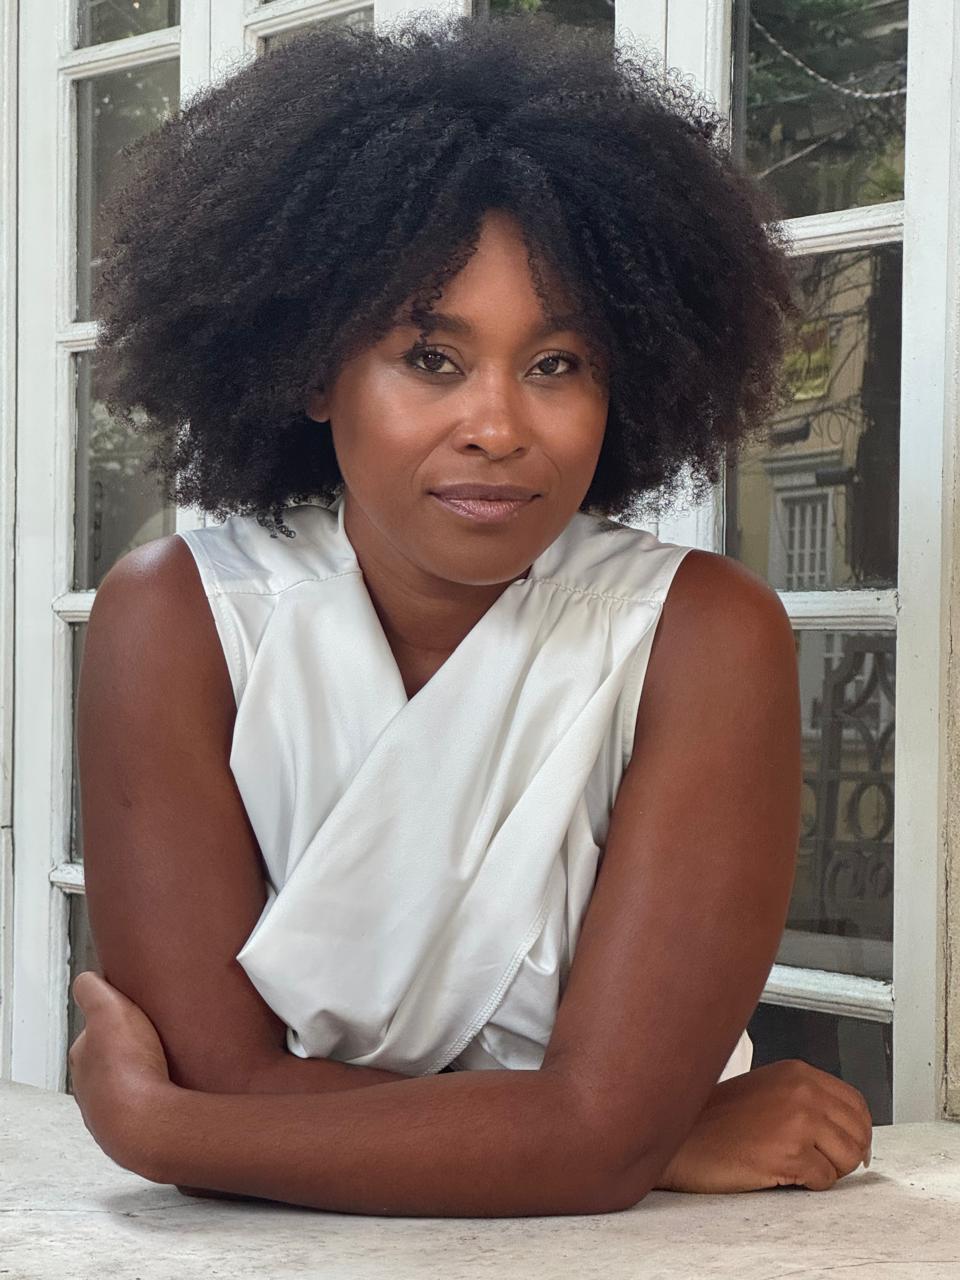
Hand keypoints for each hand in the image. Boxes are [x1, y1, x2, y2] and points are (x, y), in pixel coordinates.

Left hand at [69, 970, 172, 1177]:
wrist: (149, 1125)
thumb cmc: (128, 1070)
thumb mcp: (109, 1010)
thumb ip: (93, 990)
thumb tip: (87, 979)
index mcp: (82, 1058)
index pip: (93, 1031)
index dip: (113, 1018)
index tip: (132, 1012)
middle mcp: (90, 1091)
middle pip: (111, 1061)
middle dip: (131, 1049)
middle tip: (157, 1036)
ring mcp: (112, 1116)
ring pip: (129, 1087)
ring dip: (145, 1075)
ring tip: (170, 1062)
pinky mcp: (136, 1133)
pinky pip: (148, 1109)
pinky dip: (157, 1098)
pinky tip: (173, 1089)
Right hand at [656, 1059, 872, 1192]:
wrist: (682, 1139)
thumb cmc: (715, 1119)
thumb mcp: (766, 1091)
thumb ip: (805, 1099)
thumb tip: (849, 1129)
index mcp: (797, 1072)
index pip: (856, 1103)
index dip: (857, 1131)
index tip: (847, 1147)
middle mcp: (802, 1090)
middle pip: (859, 1132)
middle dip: (844, 1154)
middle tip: (819, 1162)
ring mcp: (797, 1120)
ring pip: (849, 1158)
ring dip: (828, 1170)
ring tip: (796, 1165)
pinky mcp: (789, 1152)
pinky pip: (825, 1181)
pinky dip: (808, 1184)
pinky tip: (780, 1172)